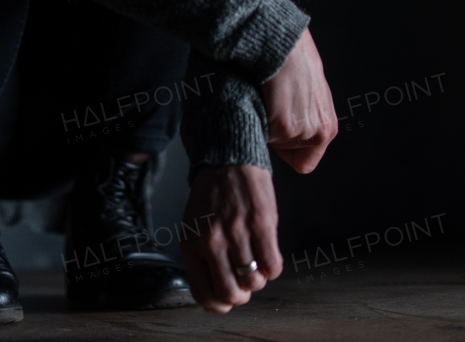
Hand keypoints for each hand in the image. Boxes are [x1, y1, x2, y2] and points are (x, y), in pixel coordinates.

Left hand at [181, 164, 281, 312]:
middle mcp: (212, 241)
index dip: (218, 305)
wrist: (227, 159)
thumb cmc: (211, 196)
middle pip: (230, 294)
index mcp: (191, 244)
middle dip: (241, 296)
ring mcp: (237, 233)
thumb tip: (214, 295)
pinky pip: (273, 266)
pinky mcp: (262, 224)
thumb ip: (201, 258)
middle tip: (244, 283)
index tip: (226, 300)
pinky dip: (273, 268)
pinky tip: (267, 255)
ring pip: (253, 282)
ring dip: (258, 279)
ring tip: (255, 263)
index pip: (202, 294)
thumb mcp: (194, 227)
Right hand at [261, 28, 337, 173]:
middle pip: (285, 151)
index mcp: (328, 128)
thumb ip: (306, 113)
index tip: (278, 123)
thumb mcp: (310, 89)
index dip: (287, 148)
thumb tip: (287, 122)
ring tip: (268, 94)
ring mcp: (303, 132)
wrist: (281, 40)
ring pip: (270, 143)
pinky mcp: (284, 127)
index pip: (304, 163)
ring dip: (263, 122)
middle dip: (274, 132)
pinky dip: (255, 116)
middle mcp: (321, 134)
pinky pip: (260, 134)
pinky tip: (261, 94)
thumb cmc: (291, 57)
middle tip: (273, 102)